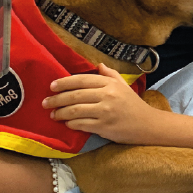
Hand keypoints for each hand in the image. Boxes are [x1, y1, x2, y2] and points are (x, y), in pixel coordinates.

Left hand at [44, 64, 158, 144]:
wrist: (147, 124)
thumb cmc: (133, 104)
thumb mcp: (123, 85)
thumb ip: (110, 74)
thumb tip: (98, 65)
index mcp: (110, 84)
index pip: (82, 80)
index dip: (64, 82)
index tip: (52, 86)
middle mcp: (107, 95)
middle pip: (75, 95)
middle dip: (57, 99)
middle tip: (45, 102)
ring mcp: (105, 112)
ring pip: (75, 110)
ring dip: (60, 113)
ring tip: (52, 114)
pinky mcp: (103, 127)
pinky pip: (81, 124)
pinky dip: (70, 124)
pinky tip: (66, 123)